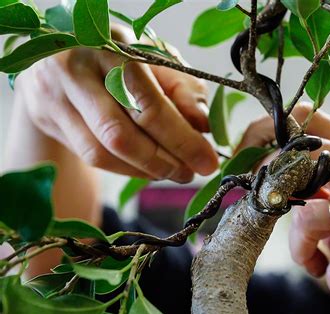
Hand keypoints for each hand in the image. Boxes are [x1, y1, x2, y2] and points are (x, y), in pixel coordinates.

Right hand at [15, 25, 217, 182]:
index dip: (182, 140)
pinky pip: (91, 156)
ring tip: (173, 171)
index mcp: (111, 47)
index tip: (207, 161)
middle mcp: (76, 70)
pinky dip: (125, 168)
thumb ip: (183, 88)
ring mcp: (54, 95)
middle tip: (190, 173)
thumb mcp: (157, 60)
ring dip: (145, 170)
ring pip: (103, 152)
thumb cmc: (119, 56)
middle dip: (164, 161)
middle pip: (121, 134)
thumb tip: (203, 125)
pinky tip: (147, 168)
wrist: (62, 53)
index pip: (149, 105)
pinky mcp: (46, 118)